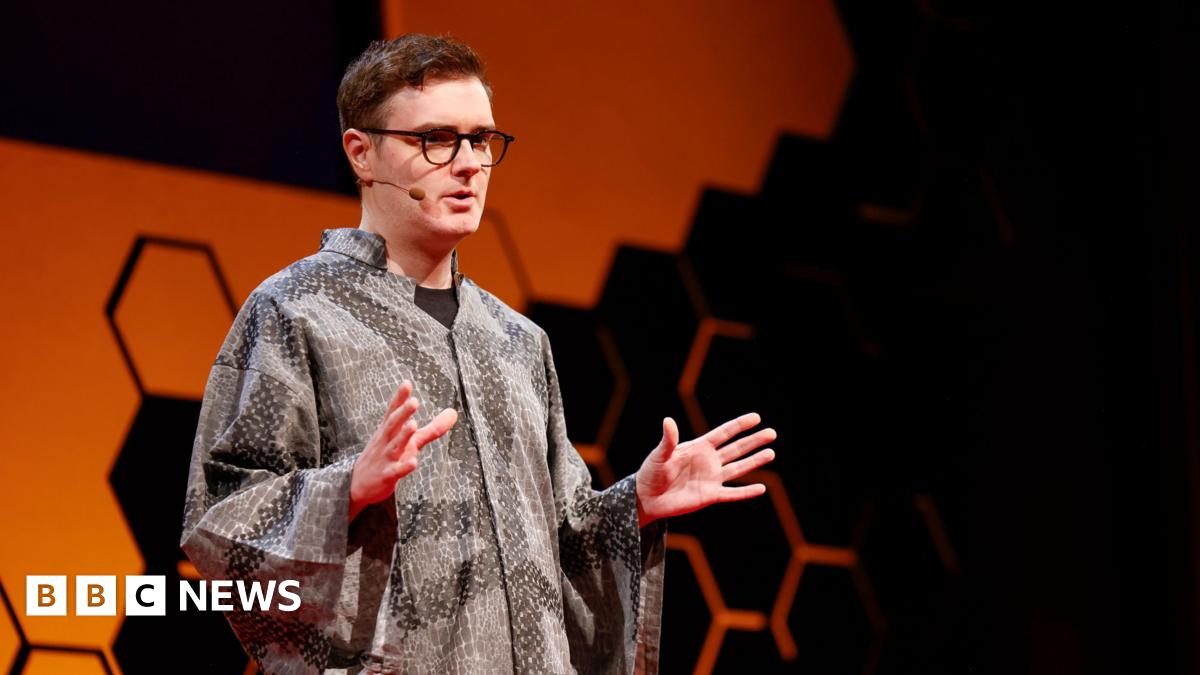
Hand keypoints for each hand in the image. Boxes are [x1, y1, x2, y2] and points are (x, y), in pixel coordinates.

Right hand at [349, 380, 457, 521]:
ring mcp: (385, 458)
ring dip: (403, 436)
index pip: (393, 412)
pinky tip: (413, 462)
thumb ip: (432, 428)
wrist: (358, 484)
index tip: (407, 383)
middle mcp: (386, 441)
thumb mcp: (410, 441)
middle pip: (393, 425)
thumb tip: (453, 413)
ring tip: (413, 425)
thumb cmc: (387, 456)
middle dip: (403, 413)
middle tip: (414, 401)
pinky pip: (395, 471)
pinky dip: (404, 467)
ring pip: (394, 446)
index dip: (399, 398)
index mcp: (389, 430)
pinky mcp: (386, 476)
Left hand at [635, 413, 775, 527]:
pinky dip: (746, 492)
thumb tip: (668, 420)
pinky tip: (761, 488)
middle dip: (754, 441)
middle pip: (736, 448)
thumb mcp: (659, 454)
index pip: (724, 433)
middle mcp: (709, 461)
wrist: (647, 498)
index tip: (756, 418)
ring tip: (771, 453)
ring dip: (755, 461)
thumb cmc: (651, 472)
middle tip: (772, 433)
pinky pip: (732, 493)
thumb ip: (668, 440)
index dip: (739, 425)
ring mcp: (711, 478)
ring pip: (738, 468)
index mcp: (698, 447)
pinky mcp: (710, 496)